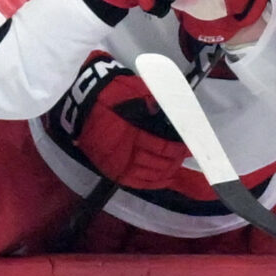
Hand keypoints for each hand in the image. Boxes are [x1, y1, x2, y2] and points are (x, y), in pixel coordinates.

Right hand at [55, 55, 214, 198]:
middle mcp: (126, 151)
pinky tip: (163, 179)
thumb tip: (181, 120)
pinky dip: (152, 182)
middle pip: (159, 164)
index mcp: (134, 132)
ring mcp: (118, 163)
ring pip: (150, 175)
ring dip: (166, 172)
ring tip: (176, 166)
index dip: (180, 149)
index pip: (164, 147)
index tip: (191, 147)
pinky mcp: (112, 169)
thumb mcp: (141, 92)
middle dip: (175, 161)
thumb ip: (161, 107)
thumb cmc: (115, 92)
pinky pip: (136, 182)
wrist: (84, 100)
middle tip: (184, 155)